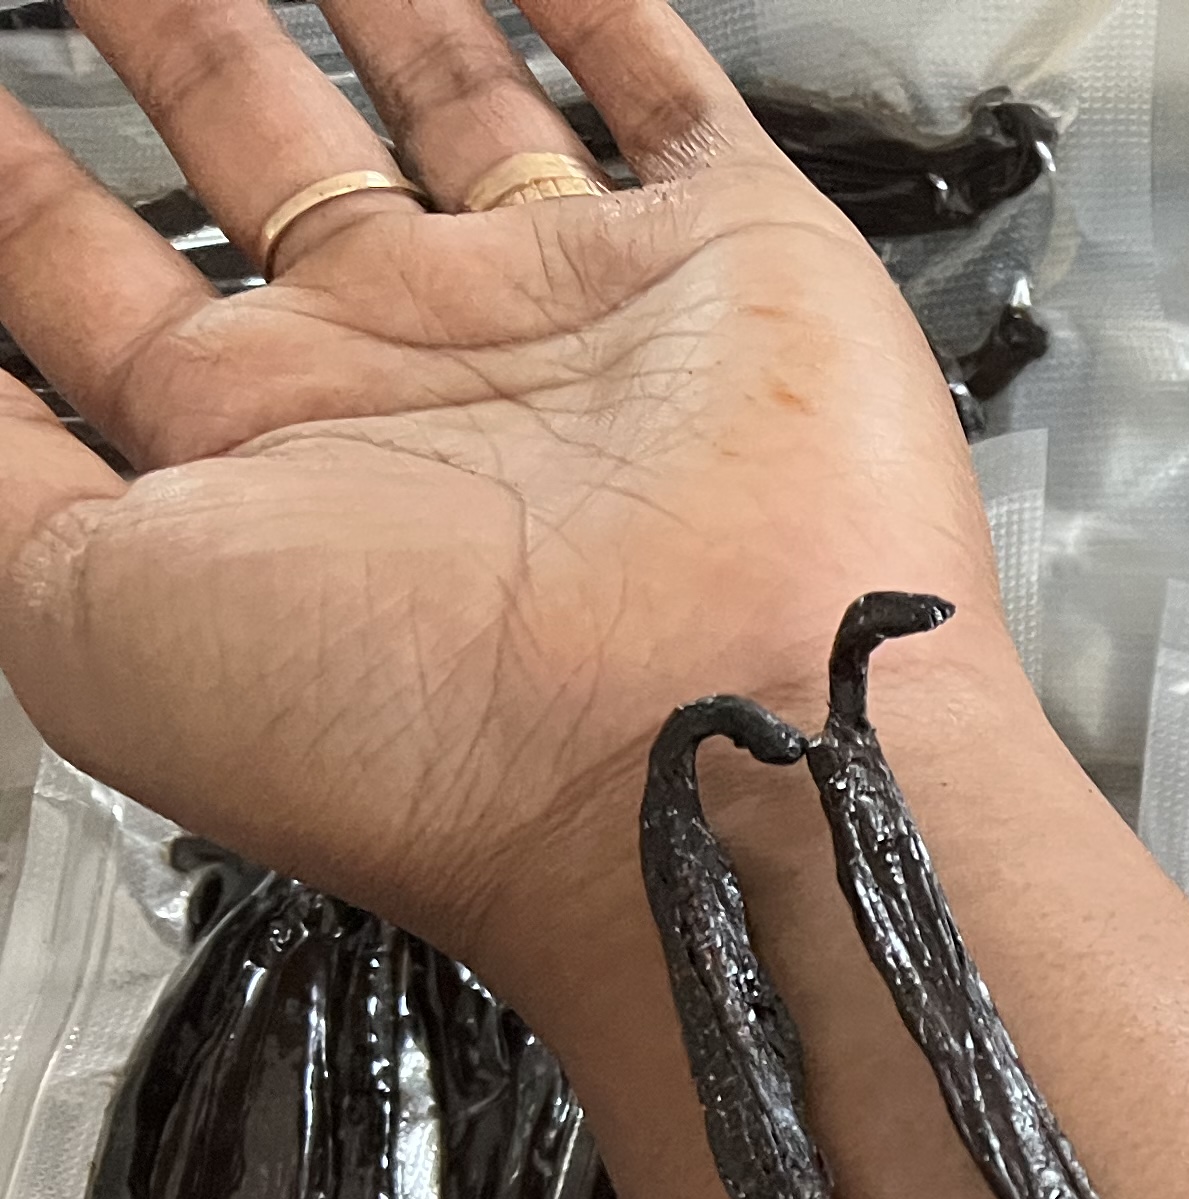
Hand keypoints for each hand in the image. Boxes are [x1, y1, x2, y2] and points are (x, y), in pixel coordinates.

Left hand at [0, 0, 1029, 1003]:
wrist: (706, 755)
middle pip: (250, 140)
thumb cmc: (424, 734)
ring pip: (445, 96)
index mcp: (256, 448)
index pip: (77, 255)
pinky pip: (658, 90)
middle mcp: (411, 370)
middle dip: (162, 26)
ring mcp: (571, 309)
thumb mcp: (79, 610)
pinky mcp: (731, 256)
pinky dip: (602, 6)